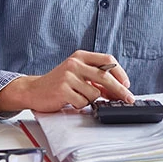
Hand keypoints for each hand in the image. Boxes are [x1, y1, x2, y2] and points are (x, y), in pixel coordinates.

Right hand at [0, 50, 133, 113]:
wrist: (34, 90)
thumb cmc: (58, 83)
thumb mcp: (77, 74)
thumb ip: (95, 78)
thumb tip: (117, 89)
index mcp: (80, 56)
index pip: (108, 60)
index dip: (120, 73)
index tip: (127, 84)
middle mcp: (75, 63)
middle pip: (105, 77)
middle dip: (120, 90)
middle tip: (128, 98)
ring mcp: (68, 76)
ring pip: (94, 92)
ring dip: (91, 99)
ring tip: (79, 96)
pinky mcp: (62, 90)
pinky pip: (82, 102)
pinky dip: (81, 105)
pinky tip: (71, 100)